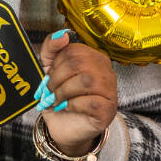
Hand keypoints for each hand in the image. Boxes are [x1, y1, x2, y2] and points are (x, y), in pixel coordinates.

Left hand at [36, 31, 117, 156]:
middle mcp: (106, 71)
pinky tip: (69, 108)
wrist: (63, 125)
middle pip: (78, 64)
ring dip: (63, 92)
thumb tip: (63, 34)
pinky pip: (91, 102)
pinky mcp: (109, 109)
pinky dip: (73, 105)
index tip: (50, 77)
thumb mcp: (49, 69)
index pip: (73, 51)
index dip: (56, 65)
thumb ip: (52, 48)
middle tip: (50, 91)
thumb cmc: (59, 96)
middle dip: (56, 79)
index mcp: (93, 57)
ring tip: (57, 100)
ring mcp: (110, 90)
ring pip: (86, 82)